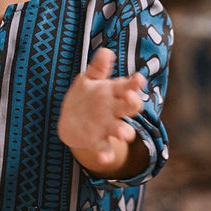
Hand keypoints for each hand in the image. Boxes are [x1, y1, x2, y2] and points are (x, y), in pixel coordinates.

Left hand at [58, 48, 145, 168]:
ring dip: (124, 132)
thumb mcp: (89, 79)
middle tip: (131, 100)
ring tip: (124, 134)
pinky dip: (105, 155)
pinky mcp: (98, 142)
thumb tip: (106, 51)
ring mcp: (107, 127)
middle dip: (132, 104)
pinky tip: (103, 159)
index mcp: (113, 92)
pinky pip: (104, 149)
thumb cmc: (86, 96)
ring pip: (121, 129)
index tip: (139, 78)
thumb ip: (98, 68)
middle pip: (128, 107)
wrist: (71, 120)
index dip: (133, 83)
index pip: (126, 86)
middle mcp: (114, 110)